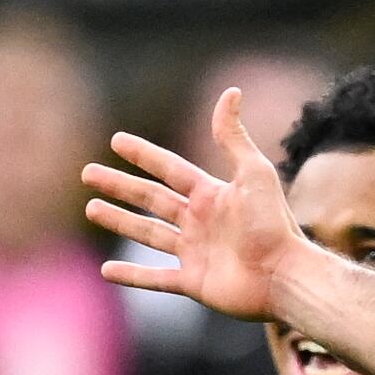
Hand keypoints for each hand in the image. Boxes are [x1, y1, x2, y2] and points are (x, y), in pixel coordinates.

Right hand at [85, 86, 297, 323]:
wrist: (285, 274)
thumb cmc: (274, 223)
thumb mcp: (254, 172)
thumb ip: (234, 136)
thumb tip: (230, 91)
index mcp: (211, 195)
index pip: (169, 169)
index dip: (143, 154)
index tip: (116, 141)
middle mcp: (200, 221)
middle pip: (151, 199)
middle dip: (120, 186)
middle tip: (88, 173)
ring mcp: (195, 253)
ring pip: (148, 234)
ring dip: (120, 221)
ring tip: (92, 209)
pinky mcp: (194, 283)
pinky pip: (156, 279)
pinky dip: (132, 276)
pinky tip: (107, 271)